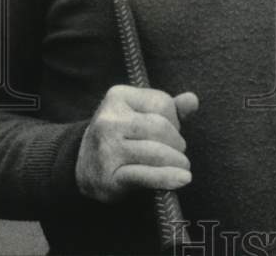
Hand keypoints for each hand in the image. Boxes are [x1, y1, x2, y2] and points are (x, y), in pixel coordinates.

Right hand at [75, 85, 198, 202]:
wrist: (83, 166)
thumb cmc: (122, 135)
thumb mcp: (141, 114)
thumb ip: (169, 107)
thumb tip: (192, 100)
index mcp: (117, 96)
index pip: (162, 103)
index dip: (174, 119)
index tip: (169, 132)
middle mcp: (108, 120)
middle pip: (160, 128)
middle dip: (176, 142)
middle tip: (178, 153)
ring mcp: (106, 149)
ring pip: (156, 152)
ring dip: (176, 161)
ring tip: (182, 167)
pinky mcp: (109, 177)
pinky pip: (145, 176)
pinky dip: (167, 177)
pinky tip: (182, 179)